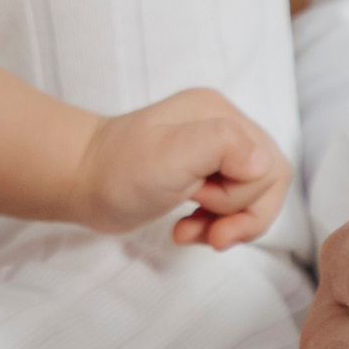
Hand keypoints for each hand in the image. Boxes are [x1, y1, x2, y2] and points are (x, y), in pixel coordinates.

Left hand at [78, 87, 289, 246]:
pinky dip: (215, 226)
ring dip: (227, 225)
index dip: (245, 197)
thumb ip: (222, 146)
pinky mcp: (203, 177)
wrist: (79, 183)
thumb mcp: (170, 155)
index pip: (268, 163)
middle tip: (202, 226)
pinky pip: (232, 207)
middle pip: (267, 182)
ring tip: (190, 233)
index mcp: (219, 115)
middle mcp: (222, 128)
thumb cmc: (119, 169)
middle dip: (239, 215)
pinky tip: (186, 231)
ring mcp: (213, 154)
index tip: (203, 203)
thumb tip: (263, 163)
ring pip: (253, 198)